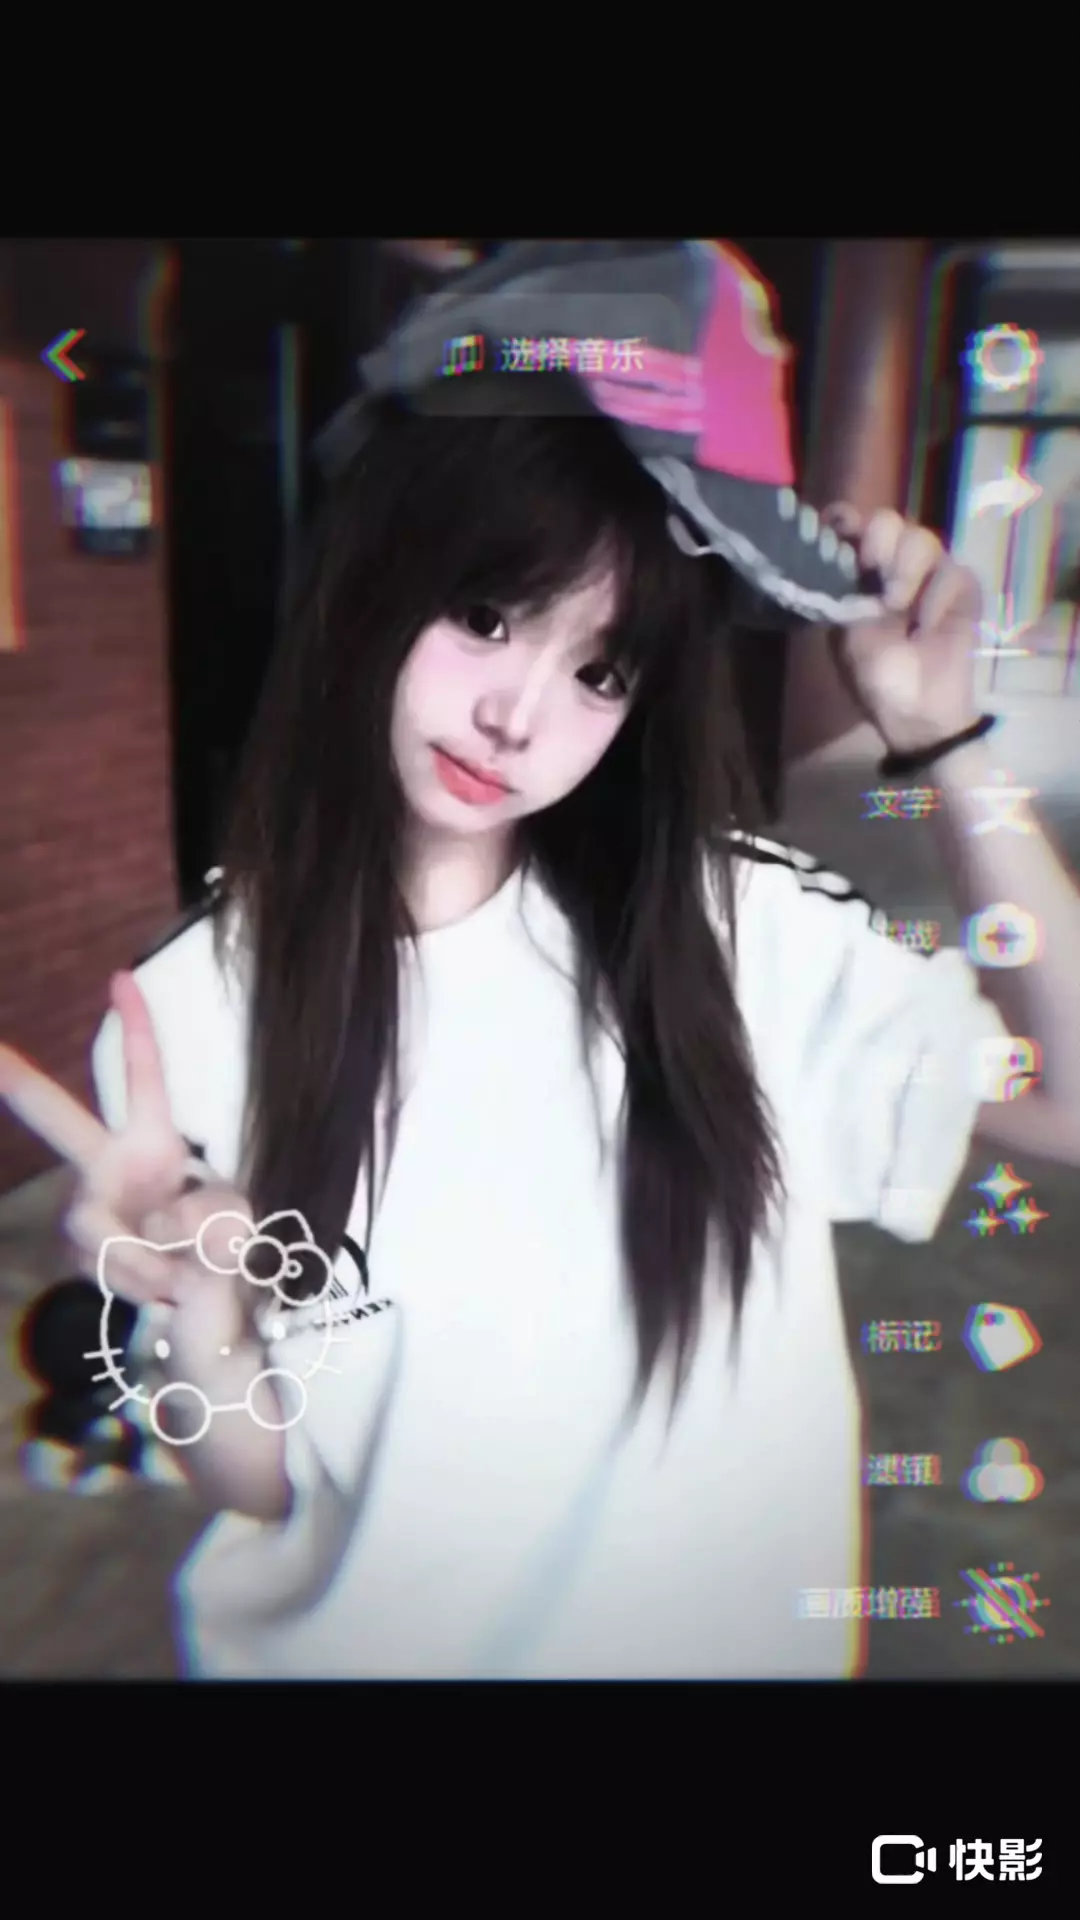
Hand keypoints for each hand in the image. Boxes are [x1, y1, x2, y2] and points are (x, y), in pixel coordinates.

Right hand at [0, 972, 256, 1372]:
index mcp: (154, 1141)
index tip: (121, 979)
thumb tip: (154, 1226)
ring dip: (144, 1256)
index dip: (136, 1028)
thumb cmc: (219, 1253)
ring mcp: (86, 1208)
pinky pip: (104, 1261)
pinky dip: (139, 1279)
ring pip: (95, 1223)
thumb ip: (201, 1214)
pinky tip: (158, 1288)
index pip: (144, 1078)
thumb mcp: (234, 1223)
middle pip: (59, 1117)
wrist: (201, 1318)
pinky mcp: (79, 1251)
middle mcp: (109, 1165)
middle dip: (17, 1081)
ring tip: (176, 1273)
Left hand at [822, 504, 983, 752]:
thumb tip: (827, 548)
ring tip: (898, 606)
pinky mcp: (963, 591)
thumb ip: (839, 591)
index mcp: (860, 574)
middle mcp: (894, 565)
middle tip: (875, 576)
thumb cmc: (877, 677)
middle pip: (889, 522)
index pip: (851, 527)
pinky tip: (926, 626)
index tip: (840, 529)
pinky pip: (954, 573)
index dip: (844, 520)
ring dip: (907, 569)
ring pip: (924, 539)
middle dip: (880, 543)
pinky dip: (938, 596)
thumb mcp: (846, 635)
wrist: (917, 714)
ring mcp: (931, 575)